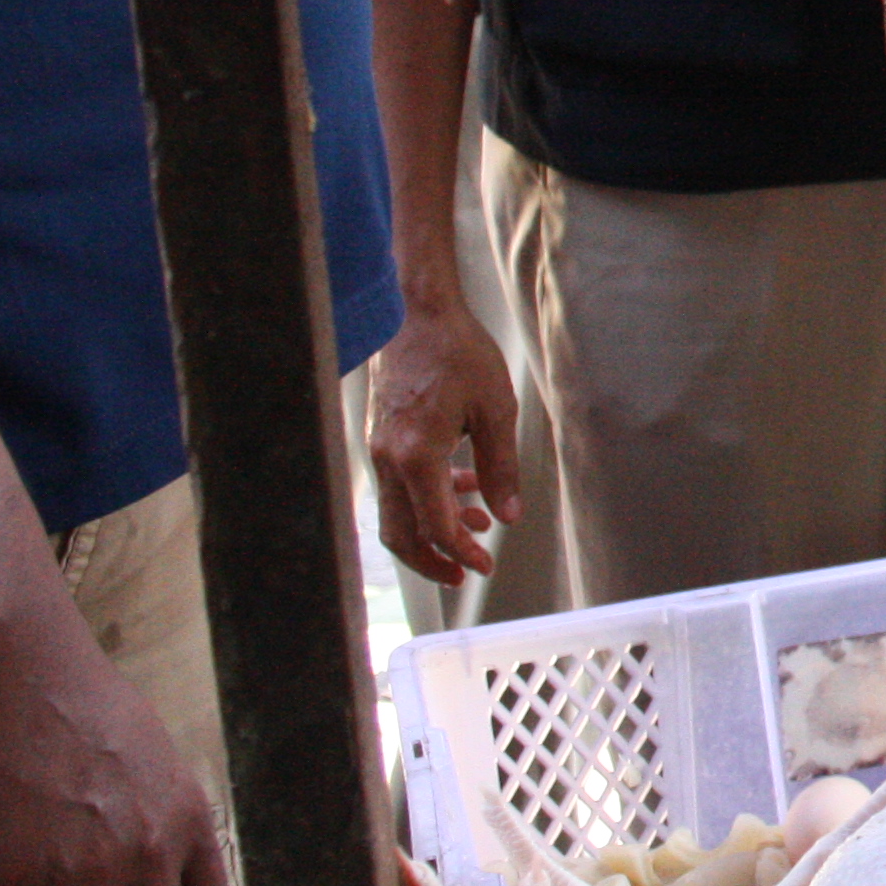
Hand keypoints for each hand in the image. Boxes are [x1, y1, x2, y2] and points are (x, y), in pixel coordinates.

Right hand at [366, 298, 520, 585]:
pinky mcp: (380, 437)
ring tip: (474, 525)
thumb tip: (508, 515)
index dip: (461, 552)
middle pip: (400, 533)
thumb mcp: (496, 409)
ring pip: (396, 511)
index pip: (434, 526)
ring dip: (431, 527)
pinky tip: (461, 484)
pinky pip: (396, 483)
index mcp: (416, 456)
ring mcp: (378, 449)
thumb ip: (501, 466)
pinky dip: (424, 496)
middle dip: (433, 560)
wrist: (416, 313)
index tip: (485, 566)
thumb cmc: (457, 352)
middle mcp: (387, 459)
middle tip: (465, 572)